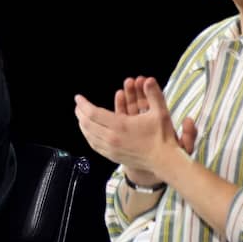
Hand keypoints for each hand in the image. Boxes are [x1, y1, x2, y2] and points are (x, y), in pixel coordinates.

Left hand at [75, 77, 190, 182]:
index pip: (93, 113)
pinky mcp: (112, 157)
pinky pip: (94, 145)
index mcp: (120, 125)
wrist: (164, 161)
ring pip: (89, 136)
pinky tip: (88, 132)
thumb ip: (153, 94)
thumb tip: (149, 80)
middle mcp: (112, 138)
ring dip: (82, 125)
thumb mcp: (160, 112)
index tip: (78, 98)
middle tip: (78, 105)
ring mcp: (111, 149)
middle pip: (87, 124)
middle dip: (80, 113)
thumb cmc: (162, 136)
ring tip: (80, 117)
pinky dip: (88, 137)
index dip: (84, 104)